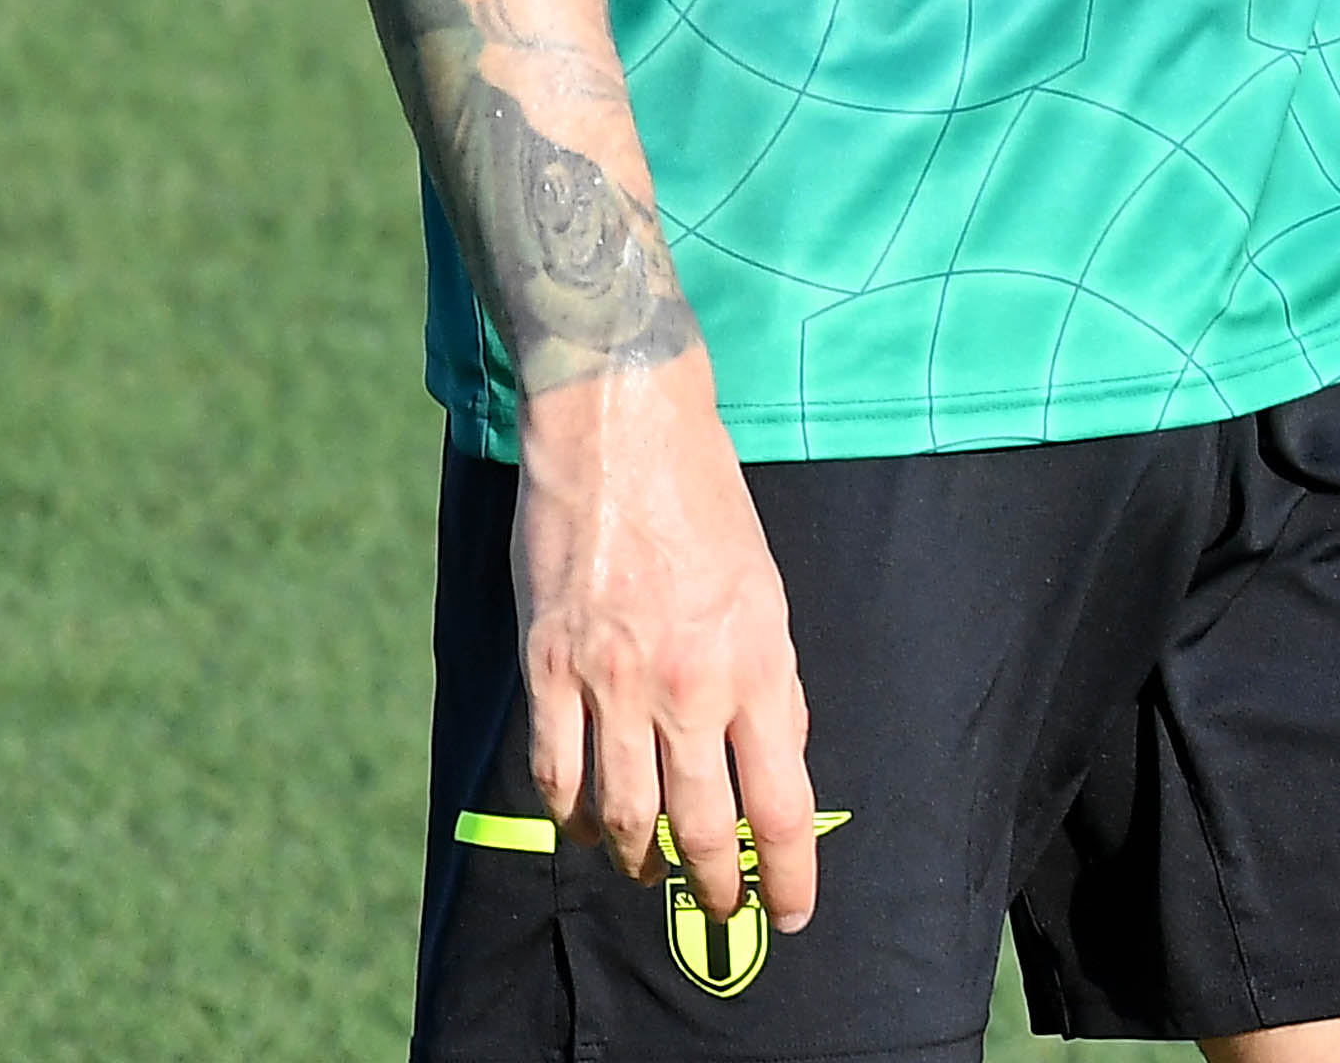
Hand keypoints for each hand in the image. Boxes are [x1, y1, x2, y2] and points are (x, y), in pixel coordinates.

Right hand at [512, 357, 816, 937]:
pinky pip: (556, 772)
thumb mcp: (768, 590)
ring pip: (624, 813)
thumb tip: (773, 754)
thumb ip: (769, 679)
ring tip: (652, 872)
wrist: (625, 429)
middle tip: (723, 908)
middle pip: (701, 824)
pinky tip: (587, 827)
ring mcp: (611, 679)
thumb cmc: (708, 502)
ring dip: (640, 859)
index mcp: (758, 662)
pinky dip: (573, 815)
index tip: (791, 911)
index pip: (781, 800)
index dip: (788, 869)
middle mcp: (688, 684)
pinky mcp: (548, 666)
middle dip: (715, 882)